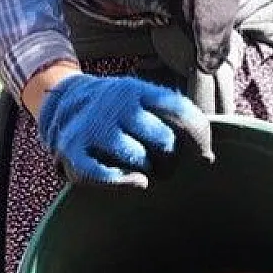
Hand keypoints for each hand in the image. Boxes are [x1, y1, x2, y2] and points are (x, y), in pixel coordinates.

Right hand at [36, 73, 212, 186]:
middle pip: (163, 139)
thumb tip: (208, 158)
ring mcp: (94, 126)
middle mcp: (116, 104)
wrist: (64, 103)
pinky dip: (123, 182)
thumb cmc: (118, 112)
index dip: (199, 136)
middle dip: (170, 158)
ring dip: (147, 171)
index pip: (179, 110)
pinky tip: (135, 181)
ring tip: (143, 169)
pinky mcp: (73, 149)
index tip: (204, 156)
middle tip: (164, 163)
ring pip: (138, 158)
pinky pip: (104, 175)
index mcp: (138, 90)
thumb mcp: (143, 101)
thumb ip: (175, 118)